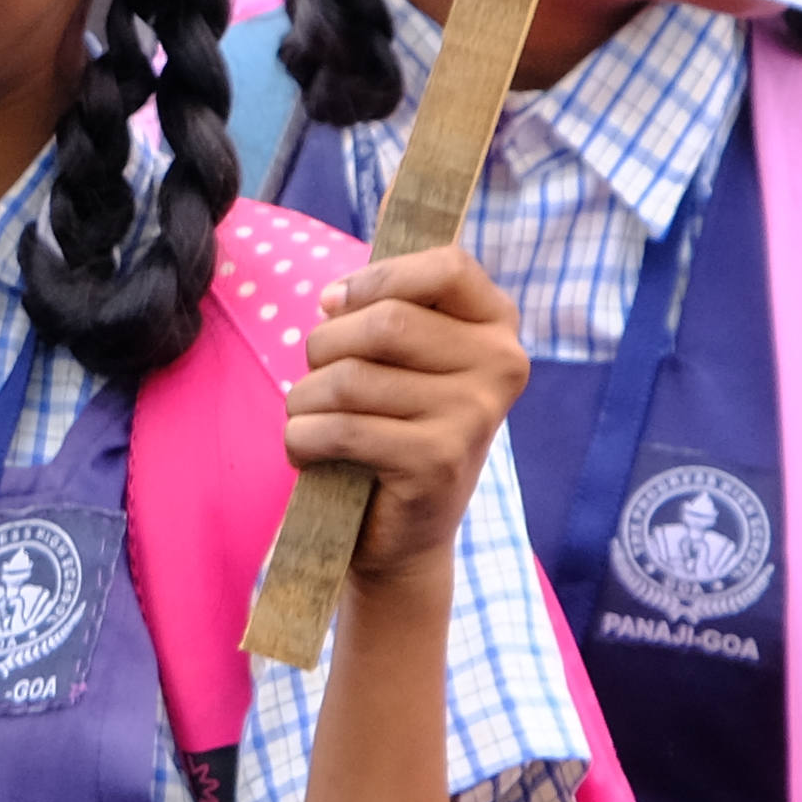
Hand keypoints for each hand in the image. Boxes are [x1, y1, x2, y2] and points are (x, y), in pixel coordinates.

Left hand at [287, 245, 528, 579]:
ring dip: (304, 400)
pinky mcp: (435, 462)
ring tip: (311, 420)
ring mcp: (473, 416)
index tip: (333, 304)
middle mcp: (500, 366)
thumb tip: (347, 273)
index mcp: (498, 327)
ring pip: (349, 377)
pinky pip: (338, 428)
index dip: (376, 277)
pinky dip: (301, 439)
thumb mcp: (403, 359)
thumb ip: (391, 303)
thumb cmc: (392, 428)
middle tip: (316, 379)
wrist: (404, 535)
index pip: (448, 265)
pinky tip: (310, 452)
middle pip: (385, 322)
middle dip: (323, 346)